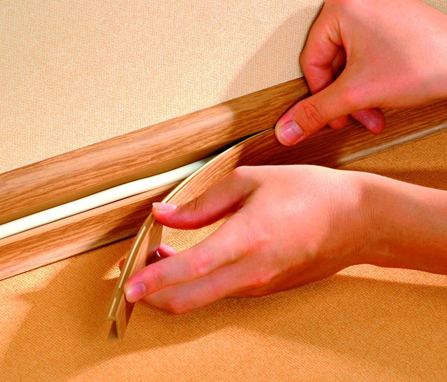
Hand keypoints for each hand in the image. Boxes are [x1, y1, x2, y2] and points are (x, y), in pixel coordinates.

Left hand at [123, 165, 368, 313]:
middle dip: (153, 295)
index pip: (189, 268)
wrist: (356, 220)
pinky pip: (220, 293)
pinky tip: (189, 262)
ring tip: (157, 259)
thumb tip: (165, 213)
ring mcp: (259, 286)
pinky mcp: (264, 290)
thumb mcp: (251, 182)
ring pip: (202, 299)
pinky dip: (195, 284)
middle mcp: (251, 272)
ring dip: (172, 286)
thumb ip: (203, 202)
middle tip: (133, 276)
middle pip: (188, 300)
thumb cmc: (309, 193)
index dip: (153, 279)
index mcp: (247, 239)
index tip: (127, 284)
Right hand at [276, 0, 446, 145]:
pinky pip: (364, 48)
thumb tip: (288, 128)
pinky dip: (369, 73)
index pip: (311, 62)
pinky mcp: (389, 12)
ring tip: (373, 107)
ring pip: (348, 58)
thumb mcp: (357, 94)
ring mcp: (375, 2)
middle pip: (330, 60)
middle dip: (344, 95)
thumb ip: (315, 113)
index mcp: (340, 5)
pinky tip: (381, 90)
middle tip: (355, 115)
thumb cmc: (428, 62)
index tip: (333, 117)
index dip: (320, 97)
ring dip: (357, 90)